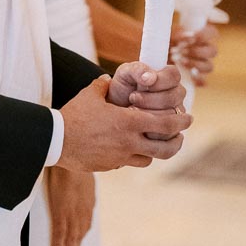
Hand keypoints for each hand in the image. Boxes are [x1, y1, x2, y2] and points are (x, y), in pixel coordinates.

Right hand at [45, 168, 94, 245]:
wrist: (69, 156)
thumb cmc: (73, 162)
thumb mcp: (83, 172)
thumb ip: (84, 183)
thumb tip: (86, 185)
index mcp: (87, 201)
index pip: (85, 222)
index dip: (82, 234)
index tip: (79, 242)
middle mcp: (83, 211)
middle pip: (80, 234)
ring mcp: (72, 214)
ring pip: (72, 239)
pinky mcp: (60, 214)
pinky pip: (59, 236)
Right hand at [58, 74, 191, 172]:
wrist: (57, 140)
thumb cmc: (74, 115)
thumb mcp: (90, 94)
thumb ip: (102, 86)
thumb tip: (107, 80)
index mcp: (129, 121)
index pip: (165, 123)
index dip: (181, 122)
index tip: (188, 118)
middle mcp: (129, 141)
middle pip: (165, 148)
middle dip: (177, 141)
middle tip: (181, 135)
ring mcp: (121, 156)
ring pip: (150, 158)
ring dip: (156, 151)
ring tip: (157, 144)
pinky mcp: (111, 165)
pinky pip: (128, 163)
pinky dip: (133, 157)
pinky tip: (129, 149)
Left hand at [107, 60, 188, 141]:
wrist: (114, 112)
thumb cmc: (122, 88)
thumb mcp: (125, 74)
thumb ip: (137, 70)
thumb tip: (150, 77)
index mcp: (168, 77)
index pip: (174, 75)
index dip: (159, 80)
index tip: (142, 83)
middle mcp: (176, 95)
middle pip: (173, 97)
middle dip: (149, 99)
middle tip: (132, 97)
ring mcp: (177, 114)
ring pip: (171, 117)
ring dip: (148, 114)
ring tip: (132, 110)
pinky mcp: (172, 131)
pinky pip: (169, 134)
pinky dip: (150, 130)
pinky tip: (138, 125)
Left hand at [170, 25, 217, 85]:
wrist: (156, 60)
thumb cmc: (164, 43)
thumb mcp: (168, 35)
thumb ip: (178, 34)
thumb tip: (187, 35)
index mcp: (201, 37)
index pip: (212, 32)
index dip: (204, 35)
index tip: (191, 37)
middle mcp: (205, 51)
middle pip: (213, 51)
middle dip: (197, 51)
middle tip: (182, 51)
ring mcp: (202, 66)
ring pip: (209, 66)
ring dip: (195, 64)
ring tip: (180, 61)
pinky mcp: (197, 79)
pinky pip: (203, 81)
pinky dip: (196, 79)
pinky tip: (186, 75)